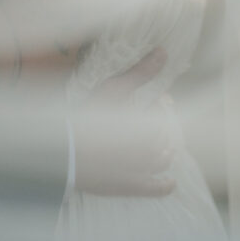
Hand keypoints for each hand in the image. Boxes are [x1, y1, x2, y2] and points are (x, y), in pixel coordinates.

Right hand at [72, 47, 175, 196]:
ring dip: (164, 150)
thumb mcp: (114, 89)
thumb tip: (164, 51)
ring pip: (163, 159)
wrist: (68, 153)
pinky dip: (165, 185)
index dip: (161, 105)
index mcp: (149, 123)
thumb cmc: (90, 116)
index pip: (163, 112)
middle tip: (150, 120)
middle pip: (164, 135)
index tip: (157, 101)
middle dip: (160, 126)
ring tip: (159, 144)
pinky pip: (155, 189)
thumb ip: (141, 72)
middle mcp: (151, 148)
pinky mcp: (131, 187)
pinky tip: (170, 182)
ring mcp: (143, 170)